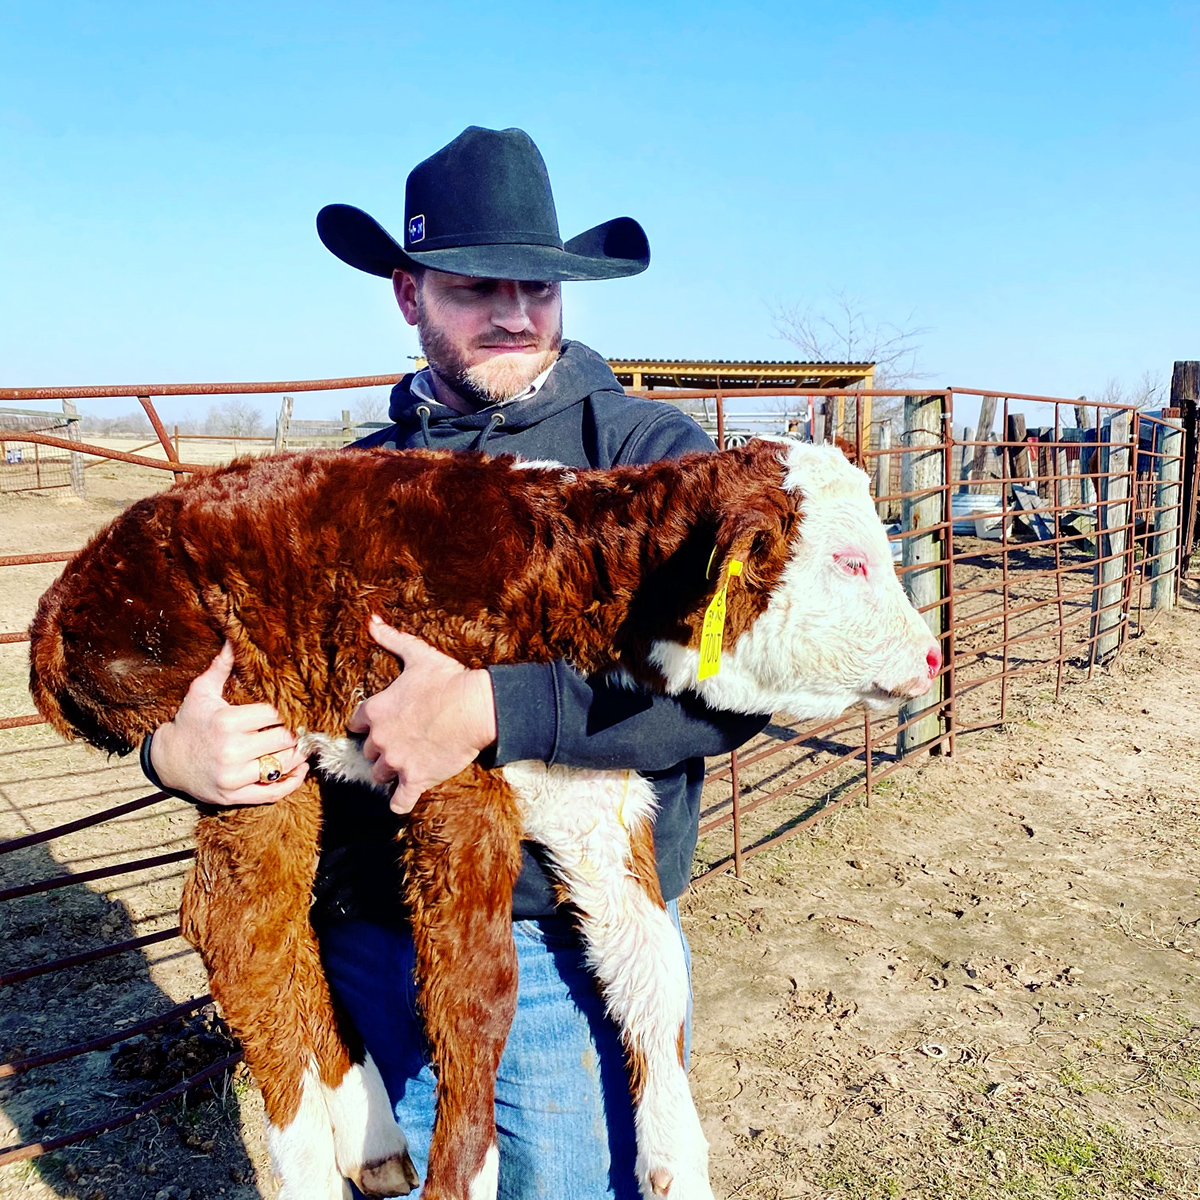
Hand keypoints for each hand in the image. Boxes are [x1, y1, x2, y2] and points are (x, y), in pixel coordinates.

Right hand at [150, 642, 308, 805]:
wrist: (167, 761)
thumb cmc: (189, 722)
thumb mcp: (201, 693)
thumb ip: (221, 666)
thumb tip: (233, 638)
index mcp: (227, 722)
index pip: (275, 713)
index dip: (289, 710)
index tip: (298, 707)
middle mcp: (231, 750)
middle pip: (285, 738)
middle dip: (298, 731)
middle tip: (306, 726)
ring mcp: (233, 776)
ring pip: (284, 764)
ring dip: (299, 754)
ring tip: (304, 744)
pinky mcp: (234, 796)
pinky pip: (273, 792)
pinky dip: (292, 782)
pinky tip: (300, 768)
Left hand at [349, 616, 496, 813]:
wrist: (474, 707)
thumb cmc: (446, 679)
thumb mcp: (416, 654)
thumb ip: (391, 638)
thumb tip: (371, 619)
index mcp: (375, 710)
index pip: (356, 724)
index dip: (368, 724)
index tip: (379, 724)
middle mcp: (380, 739)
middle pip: (368, 752)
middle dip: (381, 749)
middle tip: (399, 743)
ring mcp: (396, 761)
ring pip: (379, 775)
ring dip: (390, 772)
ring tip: (405, 766)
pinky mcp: (415, 779)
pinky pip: (398, 801)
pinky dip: (400, 801)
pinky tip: (405, 797)